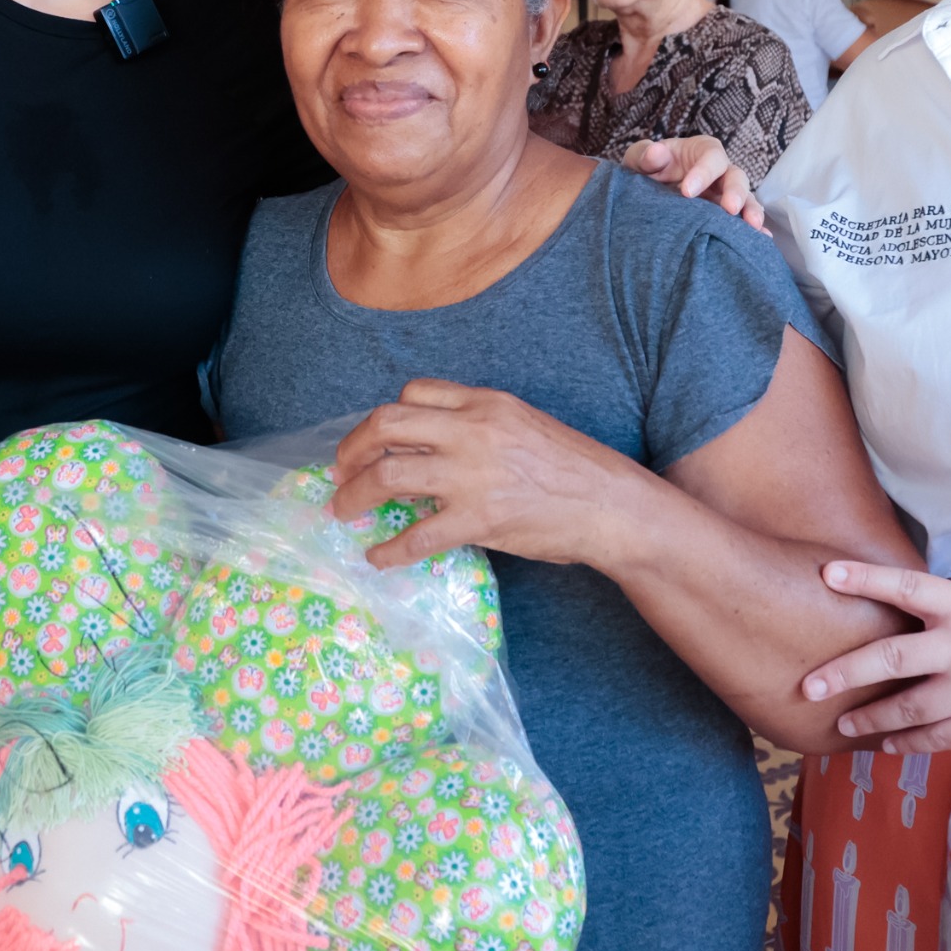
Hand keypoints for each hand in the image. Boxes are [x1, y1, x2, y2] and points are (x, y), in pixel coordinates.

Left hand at [330, 380, 645, 568]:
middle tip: (339, 471)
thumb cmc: (575, 468)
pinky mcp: (479, 518)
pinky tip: (378, 557)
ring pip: (389, 475)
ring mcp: (473, 474)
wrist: (612, 506)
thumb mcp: (525, 424)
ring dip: (354, 495)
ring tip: (343, 510)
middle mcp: (473, 430)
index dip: (384, 418)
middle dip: (352, 449)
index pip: (415, 393)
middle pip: (386, 424)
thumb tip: (435, 445)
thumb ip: (480, 426)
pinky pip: (416, 535)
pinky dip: (388, 549)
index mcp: (486, 402)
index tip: (373, 441)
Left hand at [621, 137, 765, 230]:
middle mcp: (720, 172)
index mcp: (703, 152)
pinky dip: (753, 231)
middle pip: (736, 177)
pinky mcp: (726, 217)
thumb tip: (655, 153)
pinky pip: (744, 222)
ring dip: (750, 212)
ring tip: (752, 227)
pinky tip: (760, 241)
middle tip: (729, 209)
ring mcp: (726, 196)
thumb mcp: (640, 159)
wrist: (647, 195)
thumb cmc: (648, 170)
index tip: (687, 192)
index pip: (711, 157)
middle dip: (735, 192)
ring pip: (746, 200)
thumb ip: (645, 155)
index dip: (703, 172)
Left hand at [799, 561, 950, 750]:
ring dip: (871, 719)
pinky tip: (888, 746)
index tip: (826, 573)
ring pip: (908, 708)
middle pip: (890, 658)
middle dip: (844, 673)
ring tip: (842, 726)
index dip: (864, 579)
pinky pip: (938, 738)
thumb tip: (918, 608)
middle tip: (808, 686)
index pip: (905, 587)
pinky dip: (910, 742)